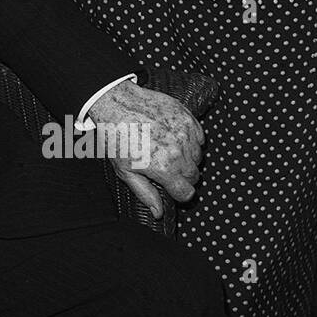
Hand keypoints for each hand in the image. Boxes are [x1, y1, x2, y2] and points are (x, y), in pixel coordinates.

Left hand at [87, 79, 202, 217]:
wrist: (117, 103)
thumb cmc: (117, 138)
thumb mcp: (125, 170)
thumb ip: (145, 193)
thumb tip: (158, 212)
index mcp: (164, 169)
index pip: (187, 193)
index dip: (178, 192)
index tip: (170, 186)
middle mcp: (179, 153)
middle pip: (194, 175)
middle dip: (181, 176)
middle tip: (164, 166)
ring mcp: (186, 134)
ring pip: (198, 156)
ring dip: (186, 157)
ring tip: (166, 149)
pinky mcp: (188, 118)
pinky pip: (199, 137)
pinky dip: (190, 139)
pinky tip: (172, 136)